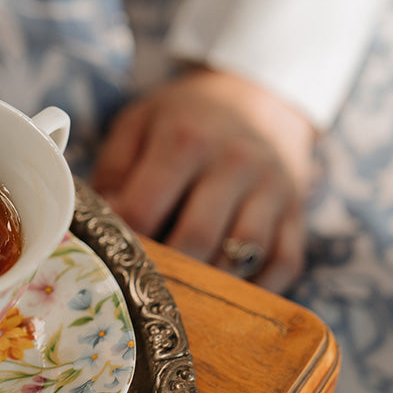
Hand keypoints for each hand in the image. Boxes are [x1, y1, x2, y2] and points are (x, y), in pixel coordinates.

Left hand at [91, 68, 315, 292]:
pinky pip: (283, 265)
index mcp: (185, 141)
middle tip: (138, 288)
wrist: (257, 96)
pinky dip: (254, 291)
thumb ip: (112, 172)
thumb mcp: (138, 124)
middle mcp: (235, 165)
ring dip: (208, 284)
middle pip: (195, 240)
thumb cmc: (184, 118)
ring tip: (177, 295)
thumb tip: (95, 225)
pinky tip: (223, 295)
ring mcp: (273, 191)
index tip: (105, 256)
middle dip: (163, 272)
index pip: (144, 211)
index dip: (119, 241)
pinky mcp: (296, 215)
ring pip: (241, 258)